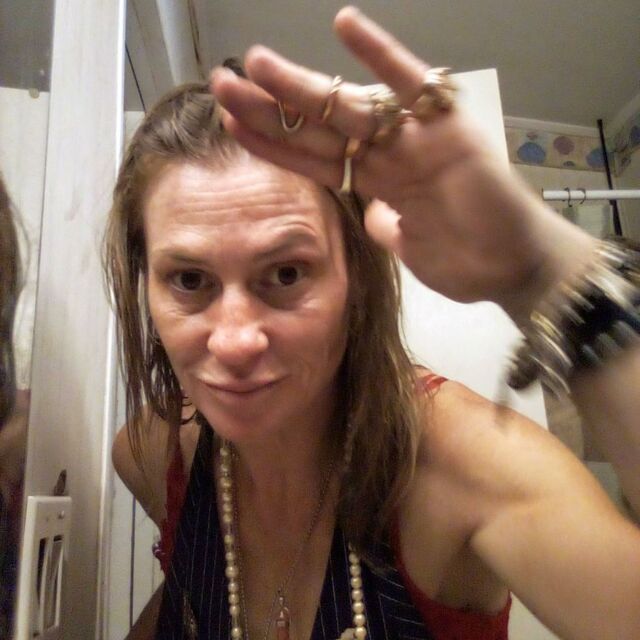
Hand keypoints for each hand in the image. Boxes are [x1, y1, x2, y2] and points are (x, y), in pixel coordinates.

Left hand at [211, 6, 593, 319]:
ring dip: (302, 85)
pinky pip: (411, 84)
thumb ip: (385, 228)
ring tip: (256, 63)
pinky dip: (380, 55)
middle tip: (222, 83)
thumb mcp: (407, 251)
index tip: (230, 123)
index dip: (271, 142)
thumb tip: (370, 215)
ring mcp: (413, 139)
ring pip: (348, 106)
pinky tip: (344, 25)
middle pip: (317, 128)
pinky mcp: (446, 127)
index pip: (310, 158)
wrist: (512, 267)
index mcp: (372, 183)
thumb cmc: (465, 261)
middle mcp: (385, 155)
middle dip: (268, 108)